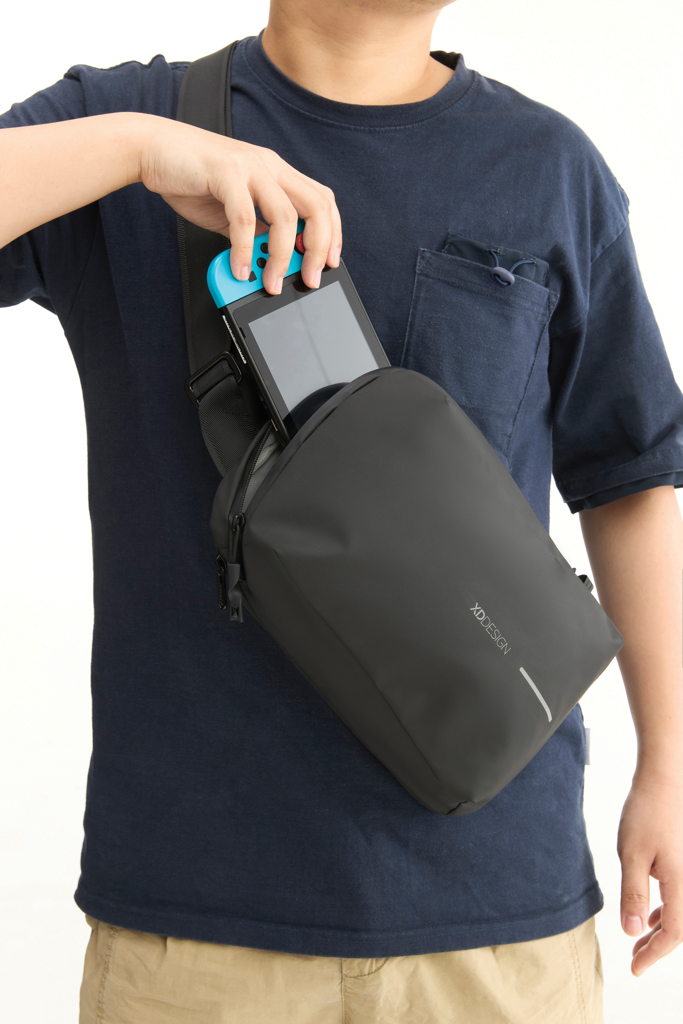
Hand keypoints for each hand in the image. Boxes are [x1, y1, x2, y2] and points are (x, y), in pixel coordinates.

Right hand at [138, 116, 340, 293]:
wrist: (153, 149)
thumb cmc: (193, 178)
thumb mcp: (233, 212)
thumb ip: (256, 232)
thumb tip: (271, 262)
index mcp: (277, 173)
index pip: (322, 201)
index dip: (332, 233)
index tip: (330, 263)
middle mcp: (270, 166)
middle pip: (316, 207)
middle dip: (319, 249)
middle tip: (309, 279)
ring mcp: (250, 166)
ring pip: (286, 216)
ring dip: (281, 258)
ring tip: (270, 282)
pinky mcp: (226, 172)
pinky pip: (245, 218)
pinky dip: (244, 250)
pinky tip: (239, 269)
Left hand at [617, 769, 682, 975]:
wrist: (663, 780)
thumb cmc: (646, 813)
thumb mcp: (632, 855)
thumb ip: (633, 894)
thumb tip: (632, 932)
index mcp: (682, 884)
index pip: (673, 933)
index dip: (654, 954)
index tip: (635, 968)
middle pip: (680, 928)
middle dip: (657, 947)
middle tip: (635, 960)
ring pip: (681, 913)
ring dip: (661, 930)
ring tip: (639, 942)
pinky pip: (680, 897)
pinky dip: (666, 911)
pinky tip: (650, 916)